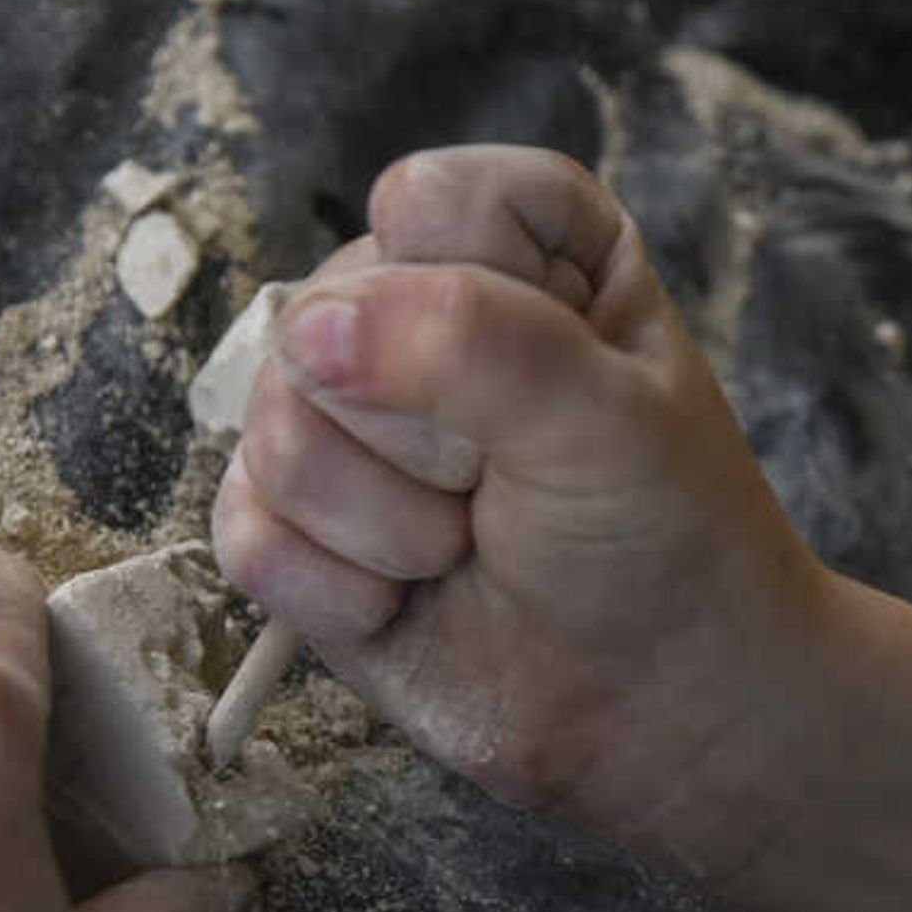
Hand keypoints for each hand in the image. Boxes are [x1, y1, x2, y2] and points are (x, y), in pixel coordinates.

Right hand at [210, 145, 837, 883]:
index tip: (560, 375)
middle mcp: (416, 312)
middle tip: (511, 486)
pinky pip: (245, 532)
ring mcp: (346, 422)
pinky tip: (408, 600)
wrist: (662, 709)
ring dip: (387, 523)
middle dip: (424, 437)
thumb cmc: (666, 541)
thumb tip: (313, 333)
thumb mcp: (605, 418)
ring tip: (468, 547)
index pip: (424, 201)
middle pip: (323, 320)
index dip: (471, 295)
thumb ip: (472, 341)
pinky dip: (335, 587)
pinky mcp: (299, 528)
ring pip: (272, 430)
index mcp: (520, 245)